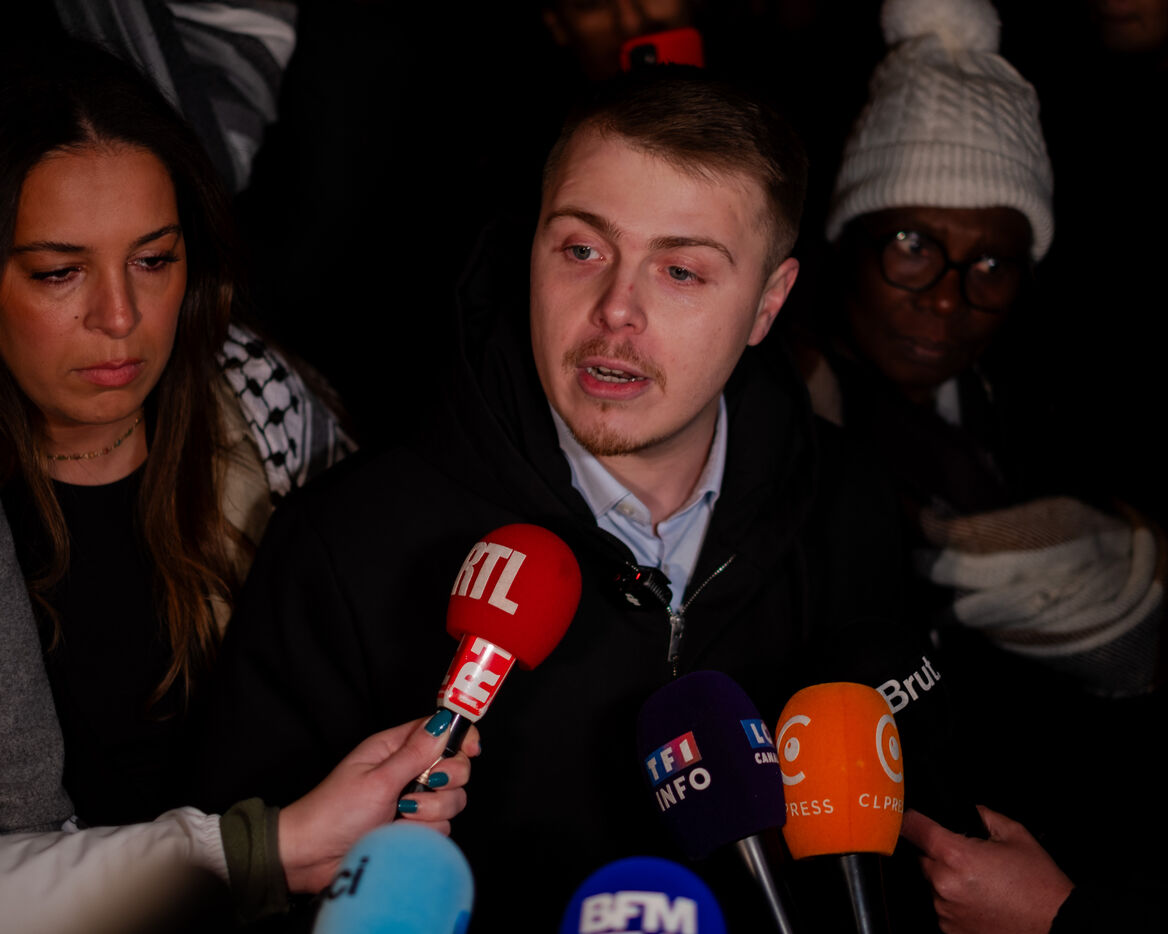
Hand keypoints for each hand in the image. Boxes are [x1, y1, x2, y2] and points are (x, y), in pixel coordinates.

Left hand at [277, 715, 479, 892]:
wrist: (311, 858)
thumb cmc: (333, 812)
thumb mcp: (377, 779)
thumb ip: (415, 754)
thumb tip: (445, 723)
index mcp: (394, 747)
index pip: (440, 730)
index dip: (461, 736)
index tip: (472, 749)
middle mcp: (407, 770)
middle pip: (455, 765)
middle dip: (448, 779)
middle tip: (426, 786)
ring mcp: (412, 801)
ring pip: (452, 800)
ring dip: (432, 810)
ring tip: (401, 815)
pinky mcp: (412, 828)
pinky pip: (441, 827)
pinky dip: (425, 832)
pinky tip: (401, 834)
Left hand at [900, 806, 1072, 933]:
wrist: (1057, 925)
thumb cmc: (1039, 885)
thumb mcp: (1016, 836)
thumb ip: (984, 816)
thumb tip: (969, 811)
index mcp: (956, 856)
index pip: (914, 829)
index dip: (911, 820)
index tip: (910, 819)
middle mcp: (944, 884)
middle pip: (923, 858)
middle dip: (939, 854)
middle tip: (968, 858)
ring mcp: (946, 910)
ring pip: (933, 884)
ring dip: (947, 879)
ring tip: (980, 884)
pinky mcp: (951, 930)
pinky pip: (943, 907)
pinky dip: (955, 902)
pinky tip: (980, 901)